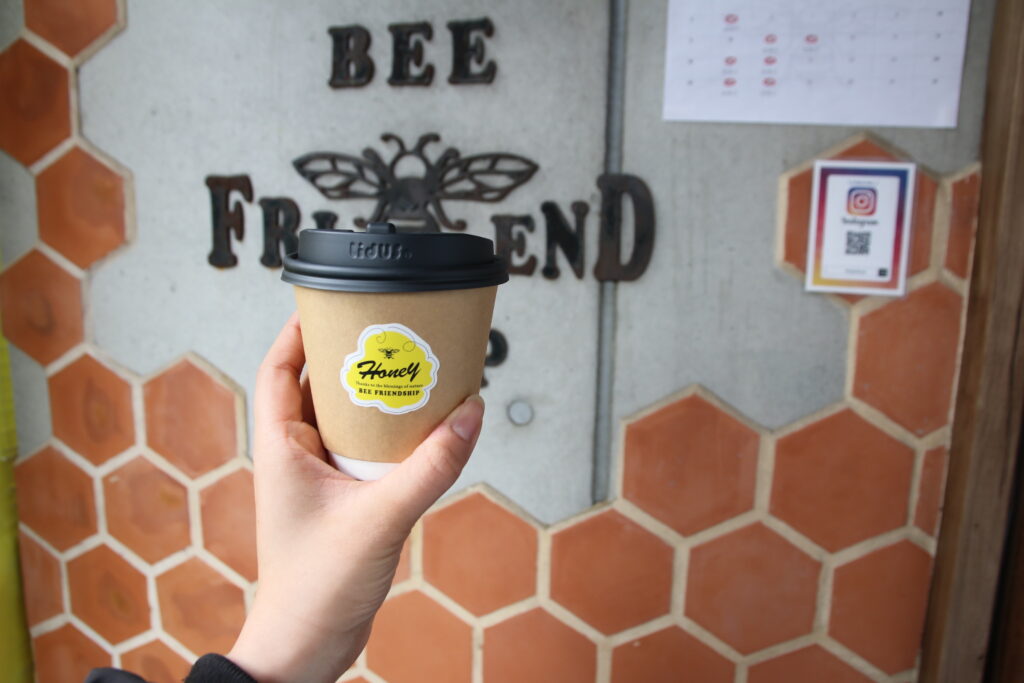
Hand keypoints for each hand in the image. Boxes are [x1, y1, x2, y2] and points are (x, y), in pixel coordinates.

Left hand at [227, 313, 484, 682]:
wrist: (306, 647)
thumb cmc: (317, 588)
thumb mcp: (380, 519)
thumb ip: (430, 467)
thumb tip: (470, 412)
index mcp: (281, 447)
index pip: (277, 369)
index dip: (298, 330)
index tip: (330, 302)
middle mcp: (294, 455)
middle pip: (315, 386)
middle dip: (349, 355)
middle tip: (389, 329)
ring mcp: (317, 479)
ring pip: (343, 419)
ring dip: (372, 395)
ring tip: (412, 368)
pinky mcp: (340, 500)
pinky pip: (362, 451)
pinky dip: (387, 433)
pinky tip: (421, 427)